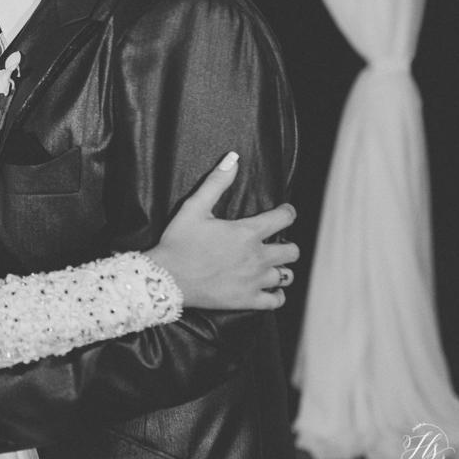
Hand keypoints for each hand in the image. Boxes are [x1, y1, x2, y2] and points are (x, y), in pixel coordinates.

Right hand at [147, 151, 298, 310]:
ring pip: (287, 276)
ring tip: (272, 266)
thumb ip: (217, 182)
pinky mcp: (247, 300)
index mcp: (247, 233)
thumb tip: (233, 158)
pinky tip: (270, 289)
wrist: (165, 279)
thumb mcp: (194, 207)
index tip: (284, 212)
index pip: (284, 218)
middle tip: (275, 243)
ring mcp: (254, 281)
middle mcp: (257, 257)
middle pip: (292, 251)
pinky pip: (275, 300)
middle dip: (287, 244)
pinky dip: (277, 294)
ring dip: (282, 269)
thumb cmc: (178, 242)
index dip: (287, 212)